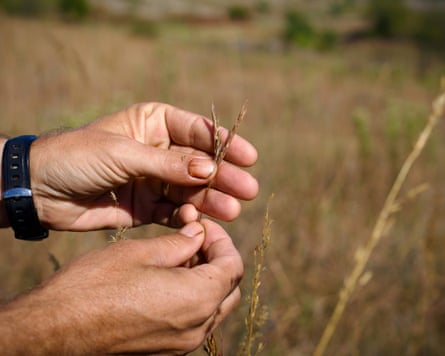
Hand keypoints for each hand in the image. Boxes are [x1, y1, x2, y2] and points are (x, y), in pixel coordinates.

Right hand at [0, 219, 242, 353]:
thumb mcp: (140, 252)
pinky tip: (169, 278)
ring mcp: (182, 345)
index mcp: (196, 300)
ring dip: (206, 276)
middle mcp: (196, 328)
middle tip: (194, 238)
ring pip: (214, 305)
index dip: (222, 239)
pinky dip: (193, 296)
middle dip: (218, 257)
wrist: (53, 331)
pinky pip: (195, 321)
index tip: (202, 225)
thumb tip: (199, 234)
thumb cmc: (94, 286)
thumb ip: (180, 243)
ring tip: (179, 254)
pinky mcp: (166, 351)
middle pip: (229, 287)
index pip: (234, 266)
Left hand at [28, 103, 257, 230]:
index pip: (196, 131)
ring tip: (232, 211)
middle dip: (224, 176)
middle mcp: (158, 150)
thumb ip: (167, 164)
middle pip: (199, 163)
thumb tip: (210, 169)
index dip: (224, 144)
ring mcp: (154, 180)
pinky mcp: (146, 207)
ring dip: (211, 200)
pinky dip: (187, 218)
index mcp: (153, 123)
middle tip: (248, 190)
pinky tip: (199, 222)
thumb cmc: (77, 157)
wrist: (39, 190)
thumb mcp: (124, 153)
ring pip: (191, 190)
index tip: (249, 157)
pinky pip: (174, 211)